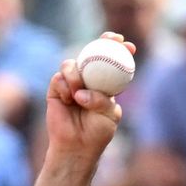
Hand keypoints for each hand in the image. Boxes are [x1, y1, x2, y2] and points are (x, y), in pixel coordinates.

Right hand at [45, 32, 135, 170]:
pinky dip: (65, 86)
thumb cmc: (97, 133)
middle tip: (109, 40)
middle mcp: (89, 80)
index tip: (128, 45)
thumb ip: (102, 100)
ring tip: (78, 95)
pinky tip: (69, 99)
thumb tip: (83, 92)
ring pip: (72, 64)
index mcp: (106, 85)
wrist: (77, 146)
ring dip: (76, 75)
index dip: (119, 51)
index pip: (113, 63)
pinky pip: (59, 78)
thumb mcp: (109, 116)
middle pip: (92, 54)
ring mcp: (72, 83)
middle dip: (102, 42)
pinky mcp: (56, 89)